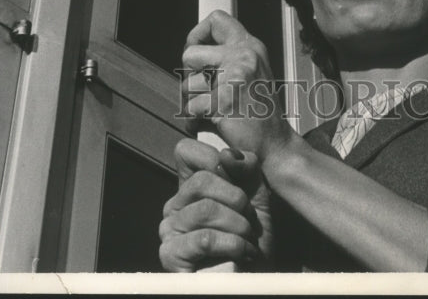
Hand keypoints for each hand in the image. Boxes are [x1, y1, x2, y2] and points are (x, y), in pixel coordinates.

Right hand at [159, 137, 272, 271]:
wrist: (257, 276)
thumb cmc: (255, 235)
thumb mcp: (258, 191)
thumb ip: (247, 165)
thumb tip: (227, 155)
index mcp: (190, 187)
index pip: (185, 150)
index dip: (214, 158)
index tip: (238, 181)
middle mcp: (174, 206)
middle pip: (201, 180)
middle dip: (236, 198)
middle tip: (249, 218)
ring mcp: (169, 231)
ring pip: (206, 209)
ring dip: (238, 226)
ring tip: (247, 240)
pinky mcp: (171, 256)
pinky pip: (206, 239)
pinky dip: (233, 246)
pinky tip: (241, 256)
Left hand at [181, 10, 297, 164]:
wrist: (276, 146)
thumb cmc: (260, 114)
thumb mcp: (251, 72)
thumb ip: (228, 56)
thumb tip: (193, 50)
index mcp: (251, 46)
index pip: (216, 19)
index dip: (198, 34)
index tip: (196, 51)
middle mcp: (245, 55)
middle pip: (190, 53)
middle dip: (189, 76)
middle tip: (203, 91)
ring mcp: (235, 76)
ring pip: (187, 83)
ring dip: (192, 101)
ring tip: (211, 110)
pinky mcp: (225, 100)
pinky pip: (190, 108)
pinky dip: (194, 121)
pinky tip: (209, 124)